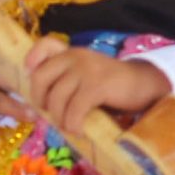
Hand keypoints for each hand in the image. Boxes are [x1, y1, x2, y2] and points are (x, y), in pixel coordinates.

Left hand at [23, 35, 167, 145]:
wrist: (144, 85)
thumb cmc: (113, 86)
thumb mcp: (88, 75)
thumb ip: (68, 79)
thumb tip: (42, 104)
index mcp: (72, 53)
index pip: (46, 44)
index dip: (33, 58)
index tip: (30, 73)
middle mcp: (76, 57)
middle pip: (41, 78)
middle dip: (41, 100)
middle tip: (51, 113)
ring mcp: (86, 70)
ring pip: (57, 99)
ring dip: (60, 119)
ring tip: (69, 126)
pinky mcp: (97, 86)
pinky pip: (74, 110)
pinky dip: (73, 125)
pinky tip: (79, 130)